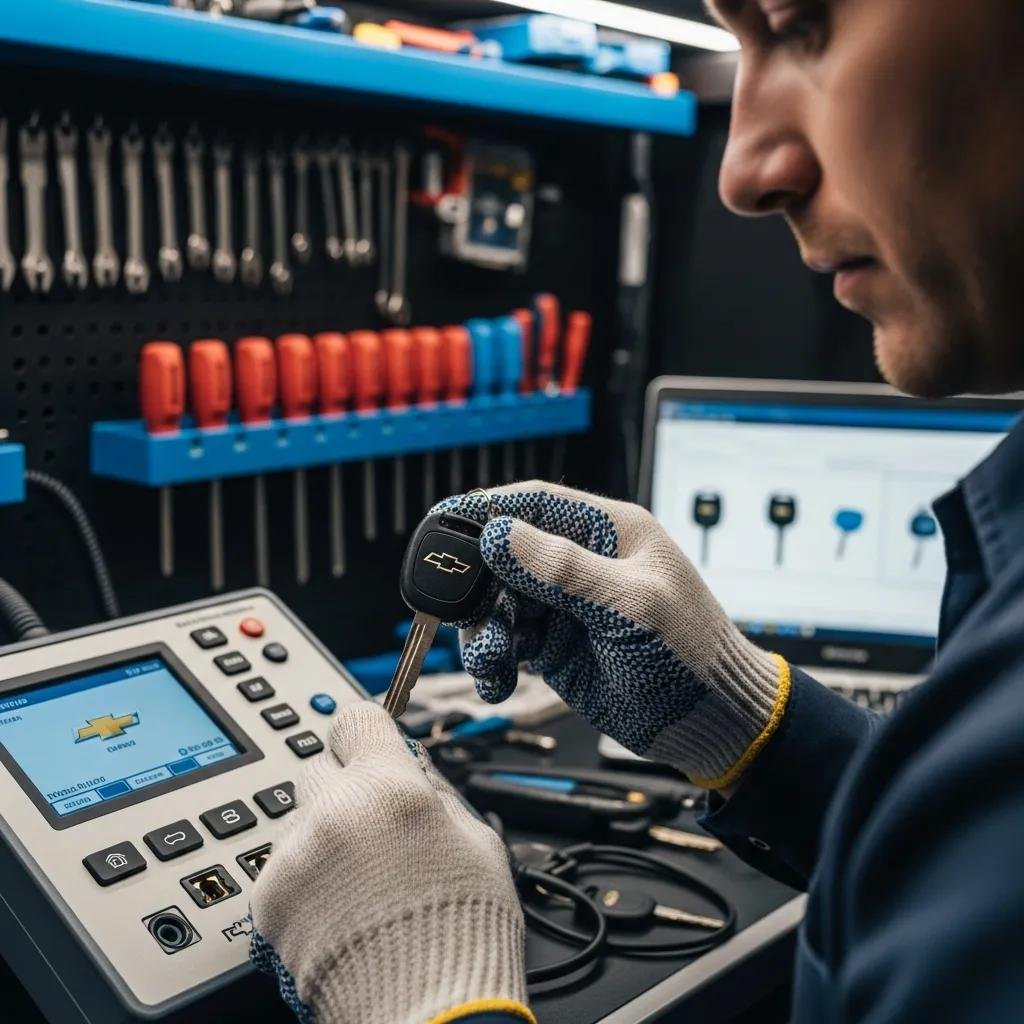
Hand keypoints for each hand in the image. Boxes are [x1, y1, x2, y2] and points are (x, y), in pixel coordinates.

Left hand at [249, 702, 531, 1023]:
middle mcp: (335, 811)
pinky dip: (303, 878)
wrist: (428, 1011)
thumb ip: (436, 791)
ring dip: (322, 835)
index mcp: (390, 787)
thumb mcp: (478, 841)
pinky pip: (280, 864)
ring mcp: (296, 855)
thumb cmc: (463, 933)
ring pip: (298, 817)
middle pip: (321, 767)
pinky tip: (338, 907)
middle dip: (345, 789)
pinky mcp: (269, 898)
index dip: (366, 733)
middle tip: (373, 828)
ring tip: (359, 882)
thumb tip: (412, 766)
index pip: (355, 718)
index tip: (369, 744)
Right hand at [435, 482, 790, 789]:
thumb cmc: (690, 655)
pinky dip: (492, 658)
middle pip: (504, 555)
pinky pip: (505, 640)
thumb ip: (564, 571)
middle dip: (478, 586)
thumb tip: (499, 535)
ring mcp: (564, 604)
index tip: (442, 525)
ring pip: (498, 601)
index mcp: (608, 532)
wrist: (710, 723)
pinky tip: (497, 680)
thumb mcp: (630, 607)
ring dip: (482, 629)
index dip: (485, 511)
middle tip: (463, 614)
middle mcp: (581, 562)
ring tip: (490, 661)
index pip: (534, 504)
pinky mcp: (554, 644)